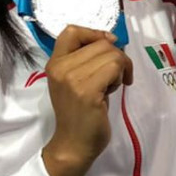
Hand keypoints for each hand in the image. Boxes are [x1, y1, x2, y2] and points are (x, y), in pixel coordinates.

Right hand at [41, 25, 132, 175]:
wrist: (73, 144)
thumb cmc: (78, 113)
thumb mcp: (74, 80)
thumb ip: (86, 59)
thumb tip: (111, 39)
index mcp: (55, 63)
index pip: (72, 30)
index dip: (94, 33)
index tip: (107, 46)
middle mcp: (60, 67)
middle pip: (101, 43)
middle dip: (116, 56)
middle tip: (114, 77)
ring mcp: (73, 79)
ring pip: (111, 54)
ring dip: (120, 68)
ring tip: (111, 85)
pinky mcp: (88, 91)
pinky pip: (115, 68)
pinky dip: (121, 76)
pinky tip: (115, 90)